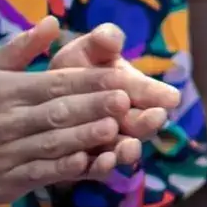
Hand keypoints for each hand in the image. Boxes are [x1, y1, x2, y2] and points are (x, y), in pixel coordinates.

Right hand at [0, 19, 183, 206]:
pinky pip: (41, 173)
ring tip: (115, 129)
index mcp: (8, 90)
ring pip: (52, 143)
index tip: (119, 77)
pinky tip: (89, 163)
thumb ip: (22, 47)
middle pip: (57, 112)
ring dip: (85, 137)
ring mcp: (8, 152)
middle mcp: (8, 120)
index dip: (88, 82)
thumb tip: (53, 20)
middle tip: (127, 100)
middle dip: (93, 106)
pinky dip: (65, 168)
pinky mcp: (8, 180)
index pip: (54, 83)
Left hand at [46, 21, 177, 169]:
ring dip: (128, 150)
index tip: (169, 97)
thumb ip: (101, 42)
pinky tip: (102, 162)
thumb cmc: (70, 70)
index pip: (149, 94)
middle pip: (141, 125)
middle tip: (155, 118)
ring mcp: (107, 144)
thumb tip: (111, 37)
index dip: (157, 95)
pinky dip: (102, 167)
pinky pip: (96, 169)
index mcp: (130, 90)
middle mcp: (124, 120)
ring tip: (129, 147)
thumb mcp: (85, 51)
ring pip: (122, 150)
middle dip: (148, 122)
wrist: (37, 102)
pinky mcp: (86, 165)